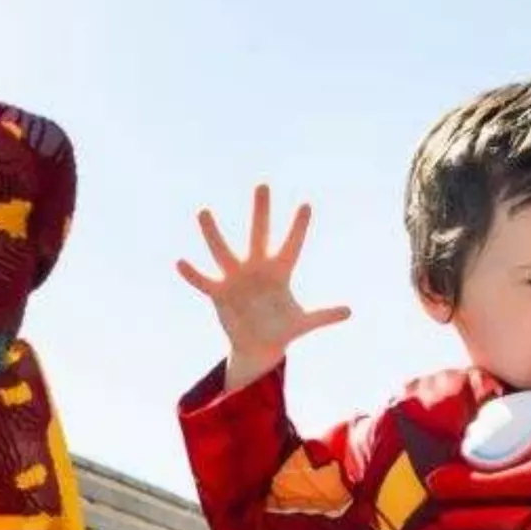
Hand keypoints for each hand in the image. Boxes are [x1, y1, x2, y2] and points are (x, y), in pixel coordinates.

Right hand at [177, 185, 350, 391]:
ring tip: (203, 211)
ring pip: (223, 251)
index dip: (299, 228)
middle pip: (259, 235)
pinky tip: (180, 262)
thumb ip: (324, 316)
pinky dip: (192, 274)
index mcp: (280, 272)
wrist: (257, 344)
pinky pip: (203, 281)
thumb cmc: (282, 329)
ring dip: (213, 234)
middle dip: (261, 212)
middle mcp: (257, 268)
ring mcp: (236, 278)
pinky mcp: (219, 293)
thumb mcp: (304, 323)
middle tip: (262, 185)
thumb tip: (350, 311)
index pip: (292, 245)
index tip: (306, 205)